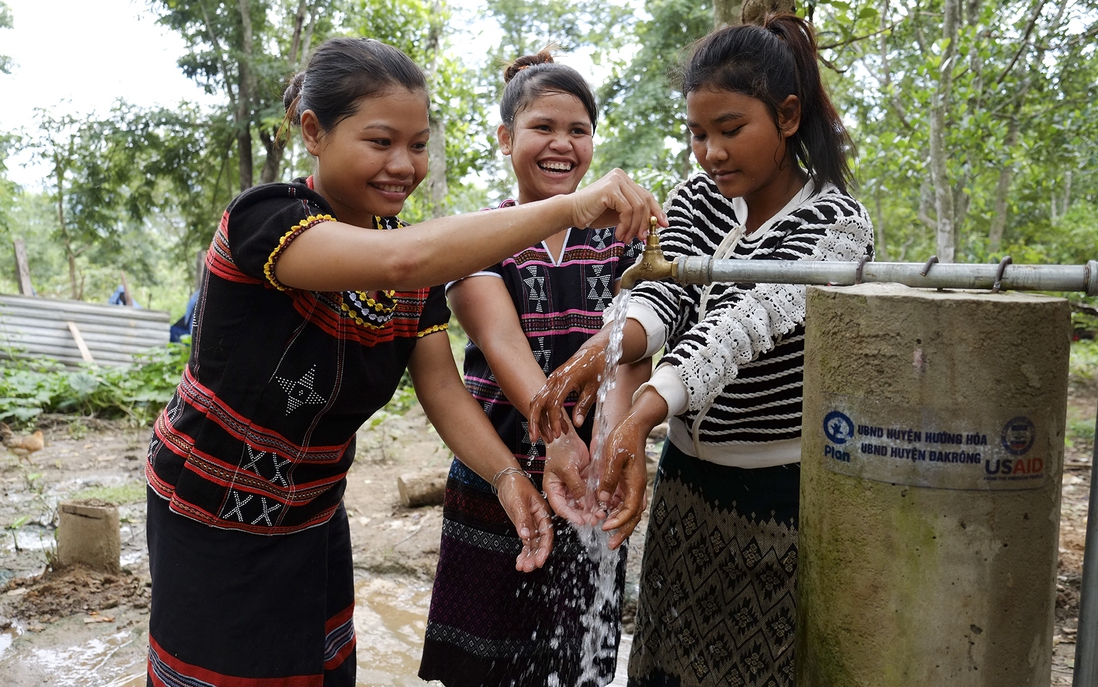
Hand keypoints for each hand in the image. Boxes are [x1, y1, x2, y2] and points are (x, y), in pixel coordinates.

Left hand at [495, 470, 554, 571]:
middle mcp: (540, 521)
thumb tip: (526, 536)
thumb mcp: (519, 502)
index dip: (544, 549)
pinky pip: (526, 542)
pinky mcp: (524, 526)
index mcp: (543, 513)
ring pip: (533, 545)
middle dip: (535, 557)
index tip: (540, 561)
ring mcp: (532, 524)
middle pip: (541, 543)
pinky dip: (523, 552)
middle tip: (528, 567)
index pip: (547, 535)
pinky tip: (519, 561)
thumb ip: (523, 520)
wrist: (507, 479)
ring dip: (528, 557)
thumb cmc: (515, 485)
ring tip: (522, 567)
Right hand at [529, 333, 608, 443]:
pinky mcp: (553, 382)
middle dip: (534, 422)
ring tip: (545, 437)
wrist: (596, 351)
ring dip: (539, 420)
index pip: (553, 403)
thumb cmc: (598, 368)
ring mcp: (552, 380)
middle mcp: (554, 379)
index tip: (558, 434)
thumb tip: (576, 424)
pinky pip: (545, 399)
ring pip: (538, 401)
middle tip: (534, 439)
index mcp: (565, 379)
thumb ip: (584, 406)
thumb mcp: (594, 388)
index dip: (554, 420)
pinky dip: (546, 413)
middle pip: (537, 402)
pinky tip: (555, 426)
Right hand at [544, 426, 599, 526]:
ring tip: (601, 513)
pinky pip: (590, 493)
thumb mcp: (567, 469)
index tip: (581, 521)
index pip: (561, 508)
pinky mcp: (584, 482)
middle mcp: (564, 490)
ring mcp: (574, 486)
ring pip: (583, 503)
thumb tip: (583, 503)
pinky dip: (596, 499)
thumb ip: (575, 486)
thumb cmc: (560, 450)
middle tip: (595, 519)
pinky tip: (604, 503)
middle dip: (584, 515)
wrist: (567, 437)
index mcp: (553, 489)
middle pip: (573, 508)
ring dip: (592, 509)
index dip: (571, 516)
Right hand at [569, 169, 667, 242]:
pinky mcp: (610, 189)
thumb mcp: (620, 214)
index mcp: (624, 179)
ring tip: (627, 238)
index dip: (657, 211)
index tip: (663, 225)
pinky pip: (627, 210)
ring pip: (638, 207)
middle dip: (646, 222)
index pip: (647, 195)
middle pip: (645, 201)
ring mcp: (616, 180)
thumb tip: (657, 223)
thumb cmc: (593, 214)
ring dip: (634, 227)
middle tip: (641, 238)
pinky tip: (619, 234)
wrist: (571, 213)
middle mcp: (621, 176)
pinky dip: (626, 225)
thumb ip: (635, 214)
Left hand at [596, 414, 650, 549]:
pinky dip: (620, 511)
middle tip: (611, 544)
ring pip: (631, 510)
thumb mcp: (613, 457)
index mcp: (635, 483)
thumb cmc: (624, 437)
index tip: (605, 527)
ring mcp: (634, 484)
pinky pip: (627, 501)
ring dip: (621, 523)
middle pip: (633, 516)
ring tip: (610, 534)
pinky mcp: (630, 480)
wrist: (634, 424)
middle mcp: (637, 487)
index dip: (618, 522)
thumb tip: (604, 500)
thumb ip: (608, 479)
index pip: (629, 510)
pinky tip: (609, 515)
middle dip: (623, 531)